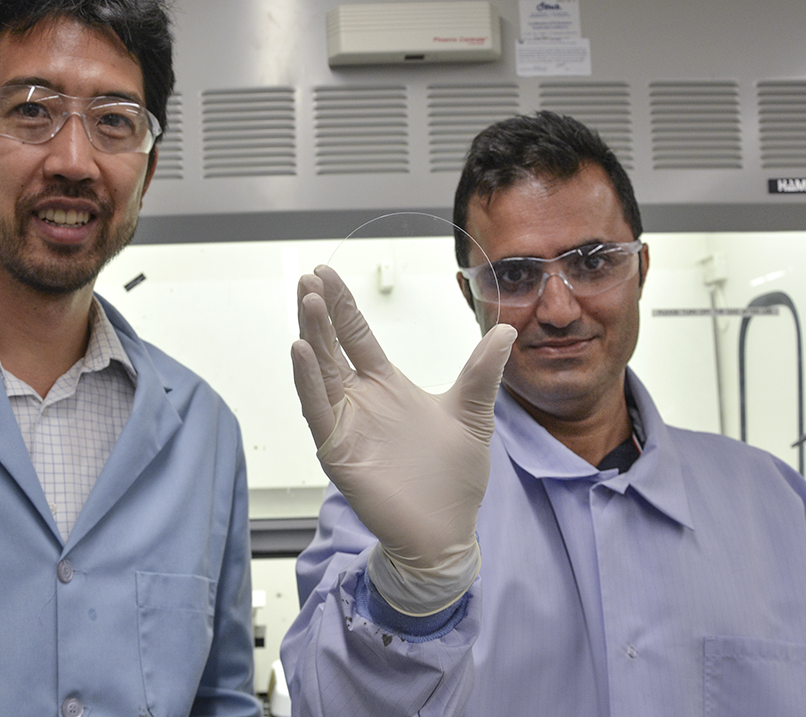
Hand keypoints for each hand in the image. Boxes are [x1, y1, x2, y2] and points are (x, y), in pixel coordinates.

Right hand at [291, 265, 515, 614]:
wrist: (446, 532)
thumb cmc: (454, 479)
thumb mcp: (473, 415)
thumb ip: (482, 372)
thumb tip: (506, 333)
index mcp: (387, 387)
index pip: (357, 336)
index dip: (342, 307)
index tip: (326, 274)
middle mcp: (361, 401)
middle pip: (331, 346)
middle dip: (319, 312)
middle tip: (309, 277)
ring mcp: (346, 425)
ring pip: (319, 372)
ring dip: (311, 337)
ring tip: (307, 304)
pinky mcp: (338, 451)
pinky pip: (317, 410)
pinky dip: (307, 381)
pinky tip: (300, 351)